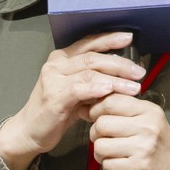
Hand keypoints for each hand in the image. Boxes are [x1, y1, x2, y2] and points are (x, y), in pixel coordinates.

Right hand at [0, 32, 144, 169]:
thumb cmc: (56, 111)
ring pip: (89, 72)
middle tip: (139, 71)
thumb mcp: (78, 92)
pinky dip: (96, 88)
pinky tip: (110, 90)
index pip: (89, 43)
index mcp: (63, 58)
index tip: (129, 39)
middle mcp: (56, 64)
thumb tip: (124, 78)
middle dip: (120, 64)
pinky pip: (79, 89)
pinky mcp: (53, 96)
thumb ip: (95, 82)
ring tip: (133, 86)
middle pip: (93, 57)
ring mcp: (53, 79)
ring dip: (115, 79)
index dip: (109, 39)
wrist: (30, 131)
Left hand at [83, 94, 169, 169]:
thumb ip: (126, 109)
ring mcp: (142, 147)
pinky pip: (107, 164)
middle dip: (95, 132)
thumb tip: (93, 103)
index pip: (111, 101)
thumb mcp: (150, 120)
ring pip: (100, 145)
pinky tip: (118, 164)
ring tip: (109, 153)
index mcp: (149, 110)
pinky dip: (108, 166)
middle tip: (102, 137)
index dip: (96, 109)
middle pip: (102, 123)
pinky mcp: (138, 167)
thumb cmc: (161, 147)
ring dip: (99, 152)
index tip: (95, 115)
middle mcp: (147, 126)